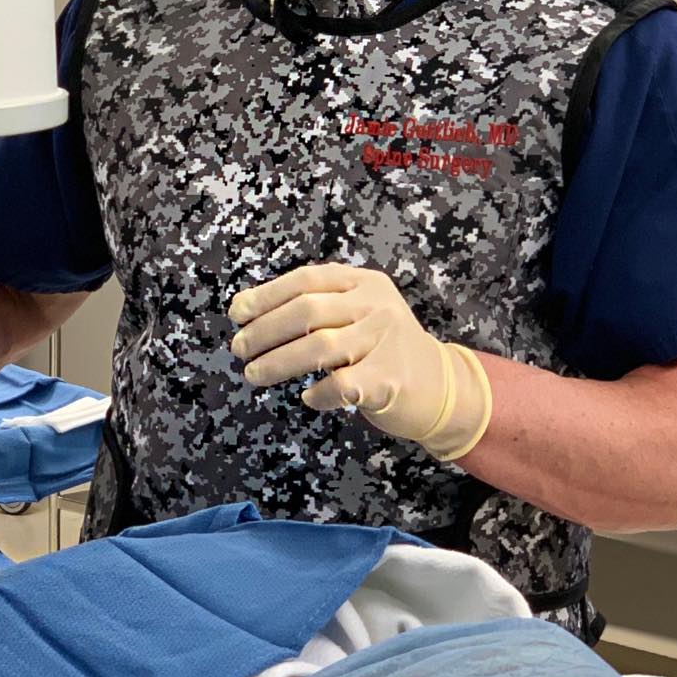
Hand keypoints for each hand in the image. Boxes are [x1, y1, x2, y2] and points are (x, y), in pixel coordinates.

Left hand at [228, 264, 491, 461]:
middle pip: (307, 311)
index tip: (237, 314)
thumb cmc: (380, 347)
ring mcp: (385, 340)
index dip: (266, 295)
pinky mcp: (390, 379)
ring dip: (278, 362)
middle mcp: (376, 305)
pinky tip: (308, 397)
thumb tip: (244, 310)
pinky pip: (342, 384)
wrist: (439, 385)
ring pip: (320, 347)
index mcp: (363, 282)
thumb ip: (312, 305)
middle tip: (239, 349)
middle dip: (265, 331)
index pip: (306, 279)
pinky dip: (319, 392)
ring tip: (254, 374)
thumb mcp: (355, 311)